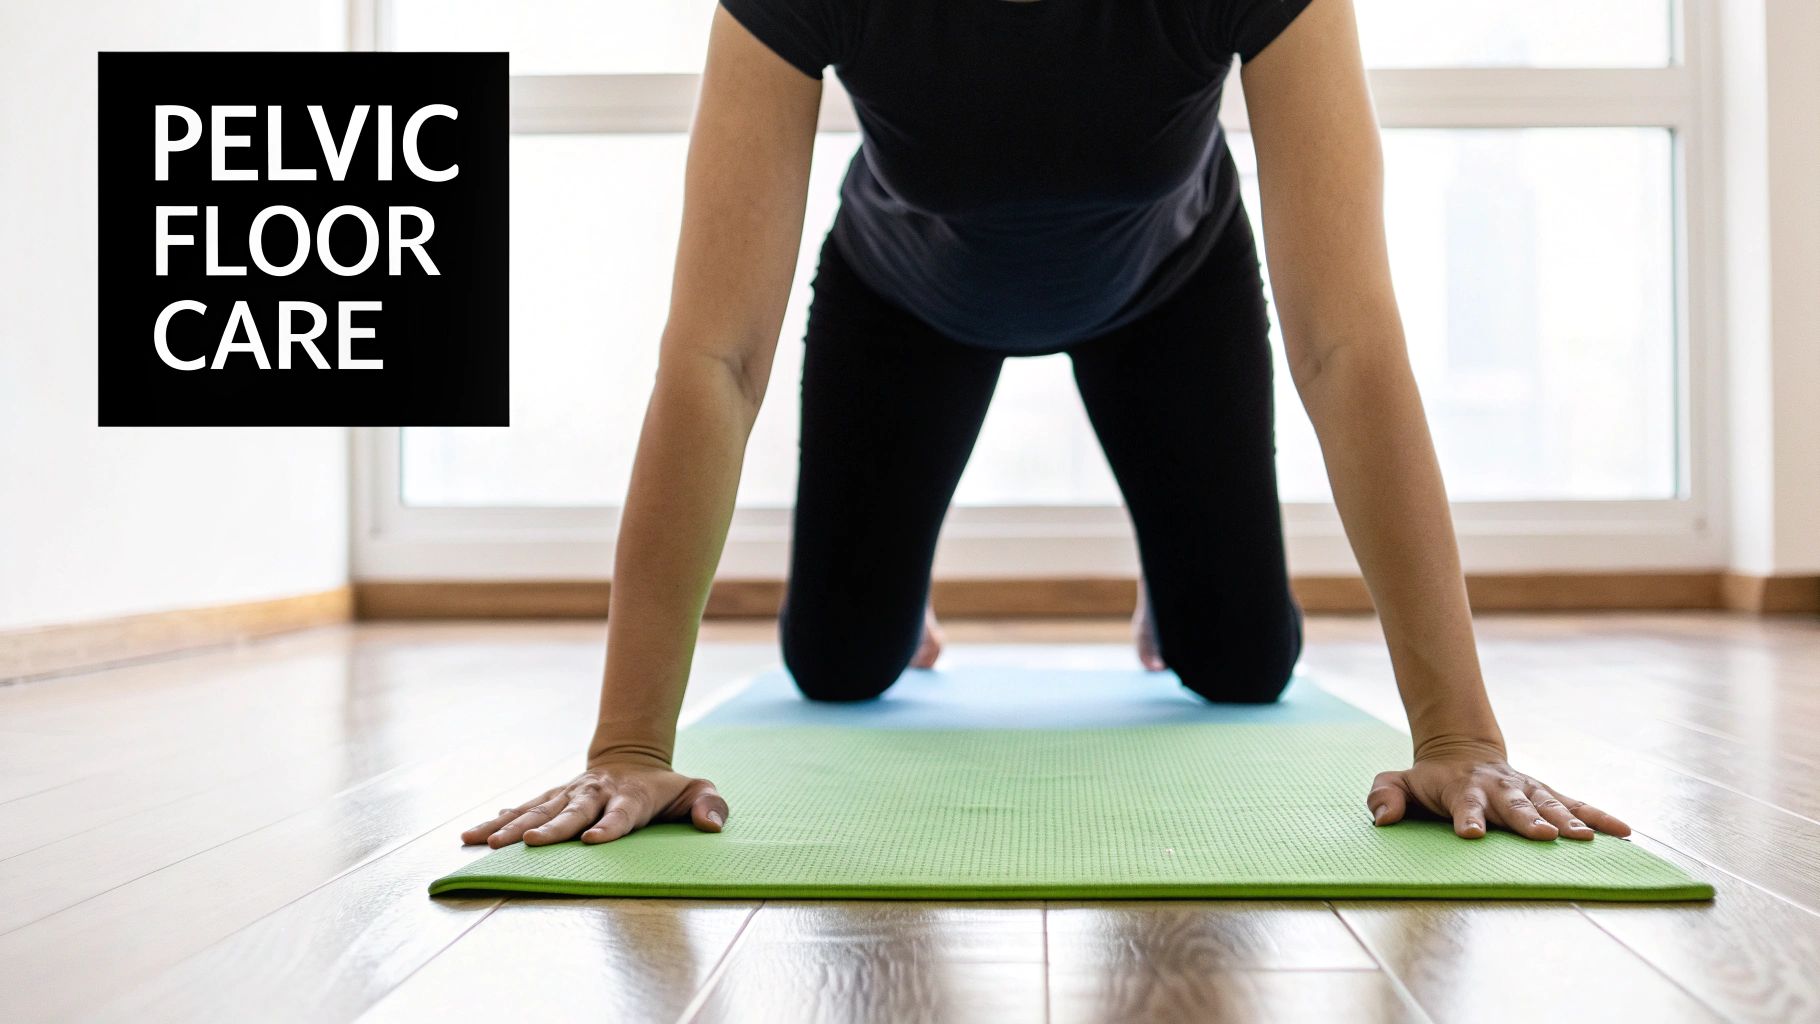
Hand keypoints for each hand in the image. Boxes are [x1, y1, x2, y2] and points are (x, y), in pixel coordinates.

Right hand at [460, 756, 728, 847]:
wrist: (632, 757)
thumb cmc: (666, 786)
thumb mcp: (696, 790)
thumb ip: (710, 805)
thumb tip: (713, 825)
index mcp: (630, 797)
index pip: (620, 815)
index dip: (608, 828)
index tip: (592, 842)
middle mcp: (596, 794)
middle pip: (572, 812)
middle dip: (551, 828)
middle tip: (530, 843)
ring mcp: (570, 794)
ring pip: (539, 810)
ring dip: (512, 826)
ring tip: (484, 842)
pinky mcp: (553, 797)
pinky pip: (523, 808)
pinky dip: (499, 820)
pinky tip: (473, 834)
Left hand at [1366, 739, 1630, 840]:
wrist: (1461, 752)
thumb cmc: (1428, 779)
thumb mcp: (1397, 781)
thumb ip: (1385, 795)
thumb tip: (1383, 817)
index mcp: (1462, 788)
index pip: (1463, 804)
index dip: (1467, 818)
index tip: (1470, 834)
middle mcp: (1498, 788)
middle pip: (1514, 805)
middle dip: (1528, 821)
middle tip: (1544, 836)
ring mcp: (1525, 790)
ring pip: (1548, 804)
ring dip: (1566, 821)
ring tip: (1584, 838)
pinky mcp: (1545, 795)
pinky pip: (1575, 804)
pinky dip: (1598, 816)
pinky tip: (1623, 831)